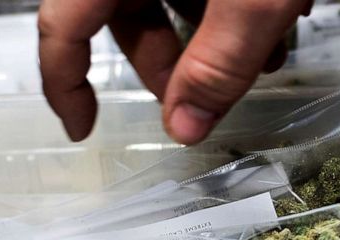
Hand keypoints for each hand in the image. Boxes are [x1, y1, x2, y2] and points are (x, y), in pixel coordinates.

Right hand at [38, 0, 309, 142]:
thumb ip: (221, 61)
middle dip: (170, 67)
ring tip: (267, 57)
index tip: (83, 129)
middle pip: (126, 19)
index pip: (62, 27)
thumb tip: (186, 129)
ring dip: (213, 38)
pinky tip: (277, 17)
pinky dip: (228, 6)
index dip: (65, 84)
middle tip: (209, 99)